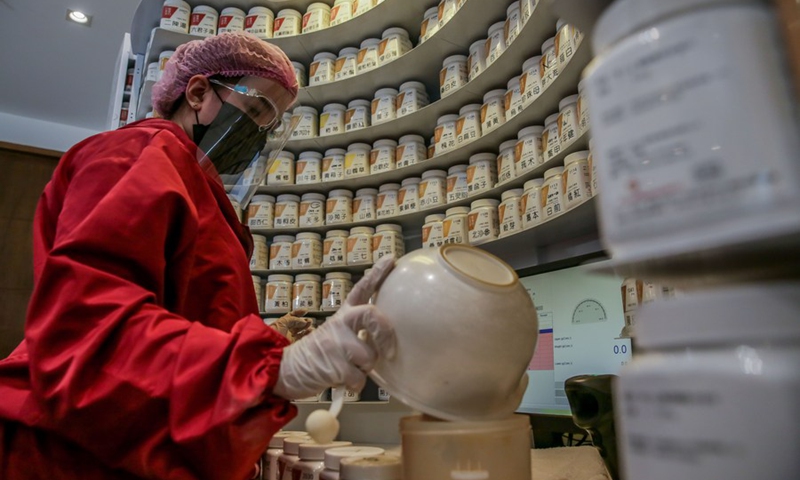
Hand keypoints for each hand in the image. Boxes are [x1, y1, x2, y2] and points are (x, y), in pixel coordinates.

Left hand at [271, 310, 313, 342]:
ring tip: (311, 325)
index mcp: (283, 322)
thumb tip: (304, 321)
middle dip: (304, 321)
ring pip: (300, 331)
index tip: (306, 311)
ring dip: (306, 327)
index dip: (298, 313)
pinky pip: (301, 338)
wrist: (271, 345)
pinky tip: (310, 331)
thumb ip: (294, 320)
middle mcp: (287, 328)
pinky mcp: (293, 343)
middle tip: (310, 320)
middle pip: (297, 324)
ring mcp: (290, 336)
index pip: (291, 316)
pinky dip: (306, 335)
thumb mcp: (283, 322)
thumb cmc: (275, 331)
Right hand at [273, 257, 395, 399]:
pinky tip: (341, 381)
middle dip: (385, 333)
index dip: (377, 274)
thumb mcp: (336, 334)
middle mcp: (340, 324)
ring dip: (364, 370)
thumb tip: (387, 339)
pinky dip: (355, 385)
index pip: (361, 289)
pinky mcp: (333, 365)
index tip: (392, 259)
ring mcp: (335, 343)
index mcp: (343, 315)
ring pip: (369, 356)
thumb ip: (357, 331)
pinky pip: (359, 378)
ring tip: (349, 370)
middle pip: (370, 314)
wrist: (284, 370)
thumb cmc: (319, 354)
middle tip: (390, 351)